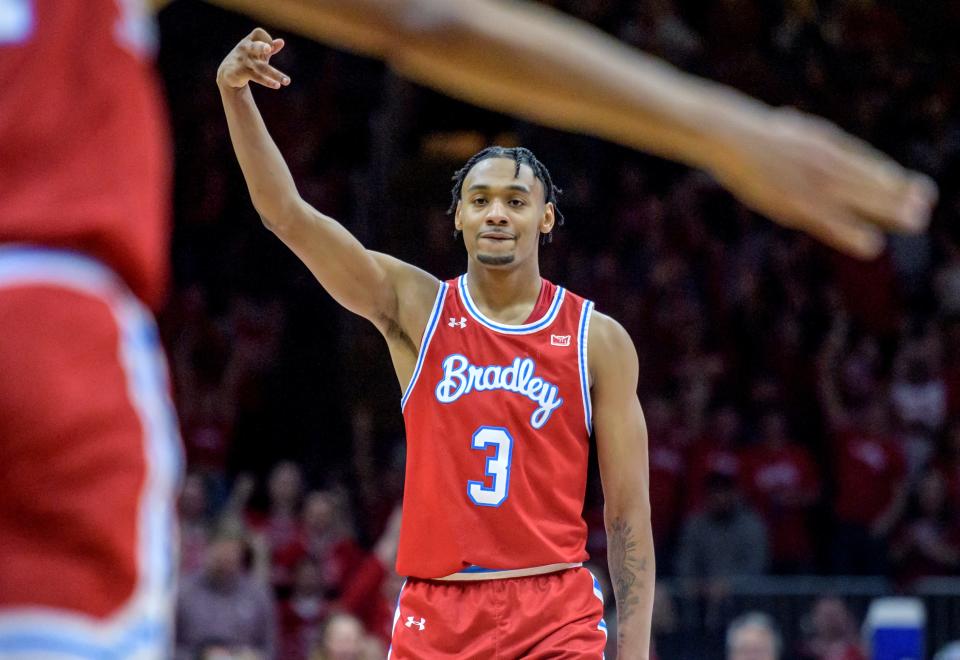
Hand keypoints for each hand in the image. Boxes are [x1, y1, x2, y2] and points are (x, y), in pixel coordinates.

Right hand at [217, 28, 290, 89]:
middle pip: (256, 47)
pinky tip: (277, 85)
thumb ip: (270, 46)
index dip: (267, 38)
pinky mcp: (241, 73)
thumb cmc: (246, 59)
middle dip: (261, 47)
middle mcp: (246, 49)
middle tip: (268, 49)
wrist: (227, 73)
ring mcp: (243, 61)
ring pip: (261, 68)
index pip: (259, 33)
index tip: (270, 48)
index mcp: (249, 41)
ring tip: (287, 81)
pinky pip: (257, 77)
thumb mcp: (257, 52)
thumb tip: (281, 41)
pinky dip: (267, 82)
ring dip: (275, 74)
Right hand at [710, 106, 936, 258]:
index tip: (917, 188)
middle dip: (900, 194)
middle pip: (872, 181)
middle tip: (926, 204)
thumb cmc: (753, 135)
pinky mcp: (797, 205)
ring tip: (917, 221)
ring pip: (861, 200)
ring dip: (891, 211)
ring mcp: (814, 184)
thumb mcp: (783, 128)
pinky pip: (832, 223)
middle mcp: (828, 163)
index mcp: (826, 144)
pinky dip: (853, 234)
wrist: (731, 135)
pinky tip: (873, 245)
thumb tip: (789, 120)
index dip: (893, 178)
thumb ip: (797, 132)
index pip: (868, 163)